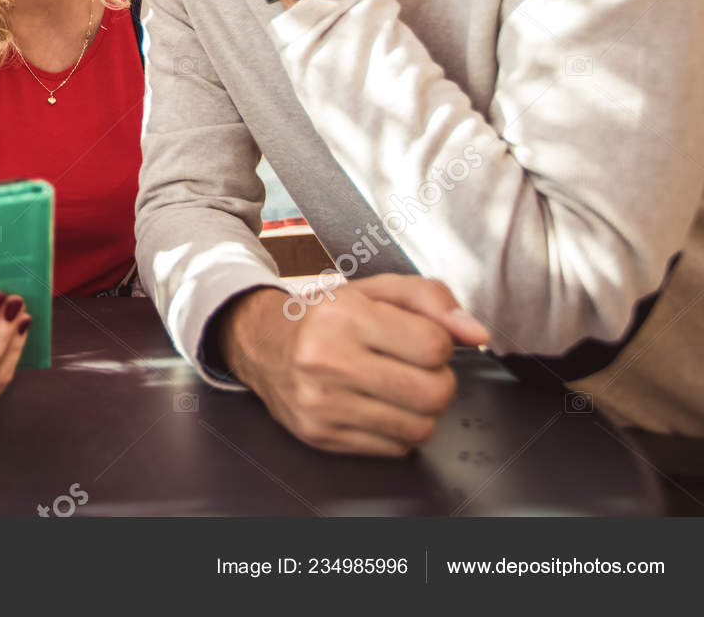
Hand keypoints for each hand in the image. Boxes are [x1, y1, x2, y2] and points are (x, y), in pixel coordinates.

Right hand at [214, 274, 491, 456]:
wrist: (262, 343)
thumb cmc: (327, 316)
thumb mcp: (376, 290)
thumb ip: (432, 300)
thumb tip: (477, 335)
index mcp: (344, 315)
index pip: (434, 346)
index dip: (439, 344)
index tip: (420, 340)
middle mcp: (327, 360)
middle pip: (433, 393)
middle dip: (437, 381)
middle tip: (415, 368)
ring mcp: (321, 403)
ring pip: (419, 428)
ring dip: (420, 410)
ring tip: (398, 388)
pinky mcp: (320, 435)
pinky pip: (394, 449)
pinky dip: (398, 430)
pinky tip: (377, 406)